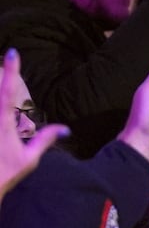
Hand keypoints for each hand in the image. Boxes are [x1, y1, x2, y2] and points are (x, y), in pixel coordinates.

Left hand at [0, 49, 67, 200]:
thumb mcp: (29, 159)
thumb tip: (64, 128)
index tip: (12, 52)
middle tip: (0, 60)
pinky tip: (4, 120)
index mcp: (3, 124)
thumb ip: (45, 139)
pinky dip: (0, 106)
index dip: (10, 71)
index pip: (7, 91)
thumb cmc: (5, 175)